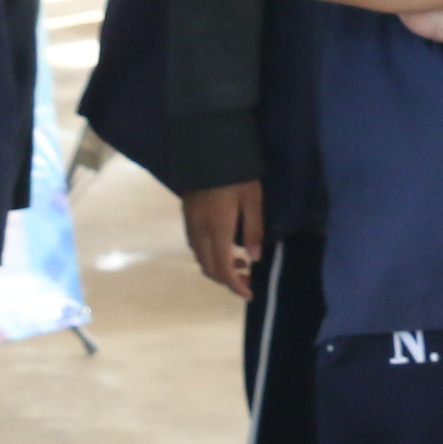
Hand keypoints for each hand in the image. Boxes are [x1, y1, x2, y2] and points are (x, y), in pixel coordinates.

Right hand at [182, 182, 263, 299]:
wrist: (207, 149)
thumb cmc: (236, 172)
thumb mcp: (253, 198)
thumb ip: (254, 228)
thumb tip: (255, 258)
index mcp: (217, 229)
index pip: (222, 268)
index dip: (235, 285)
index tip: (249, 294)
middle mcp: (199, 231)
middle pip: (208, 267)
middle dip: (227, 280)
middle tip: (248, 281)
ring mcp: (190, 224)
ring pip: (200, 258)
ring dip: (218, 267)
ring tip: (241, 264)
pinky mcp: (187, 216)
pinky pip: (196, 246)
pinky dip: (209, 255)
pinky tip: (225, 248)